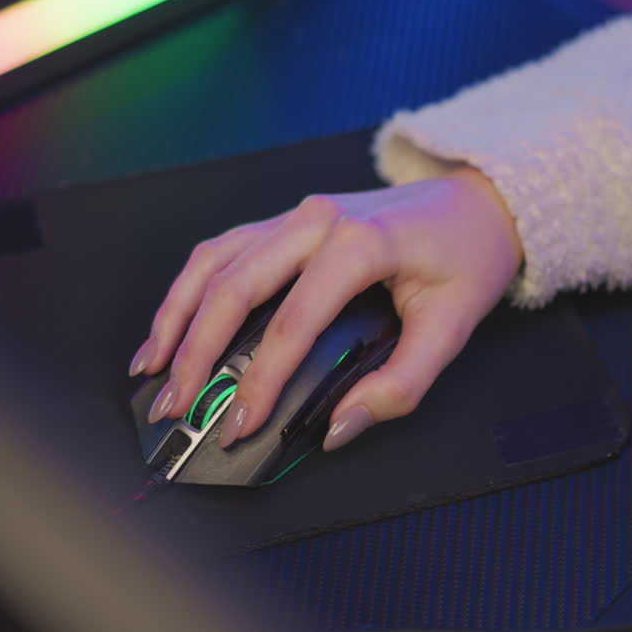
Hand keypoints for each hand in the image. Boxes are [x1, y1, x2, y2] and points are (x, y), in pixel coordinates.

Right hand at [129, 166, 522, 450]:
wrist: (477, 203)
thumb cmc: (467, 259)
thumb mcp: (453, 328)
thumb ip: (400, 386)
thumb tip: (337, 428)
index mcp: (361, 243)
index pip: (291, 322)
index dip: (259, 380)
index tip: (239, 425)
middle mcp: (317, 221)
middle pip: (233, 287)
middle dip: (196, 353)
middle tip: (175, 407)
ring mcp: (296, 215)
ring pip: (214, 262)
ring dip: (177, 318)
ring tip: (153, 370)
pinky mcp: (285, 221)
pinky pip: (222, 251)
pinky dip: (189, 290)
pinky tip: (172, 326)